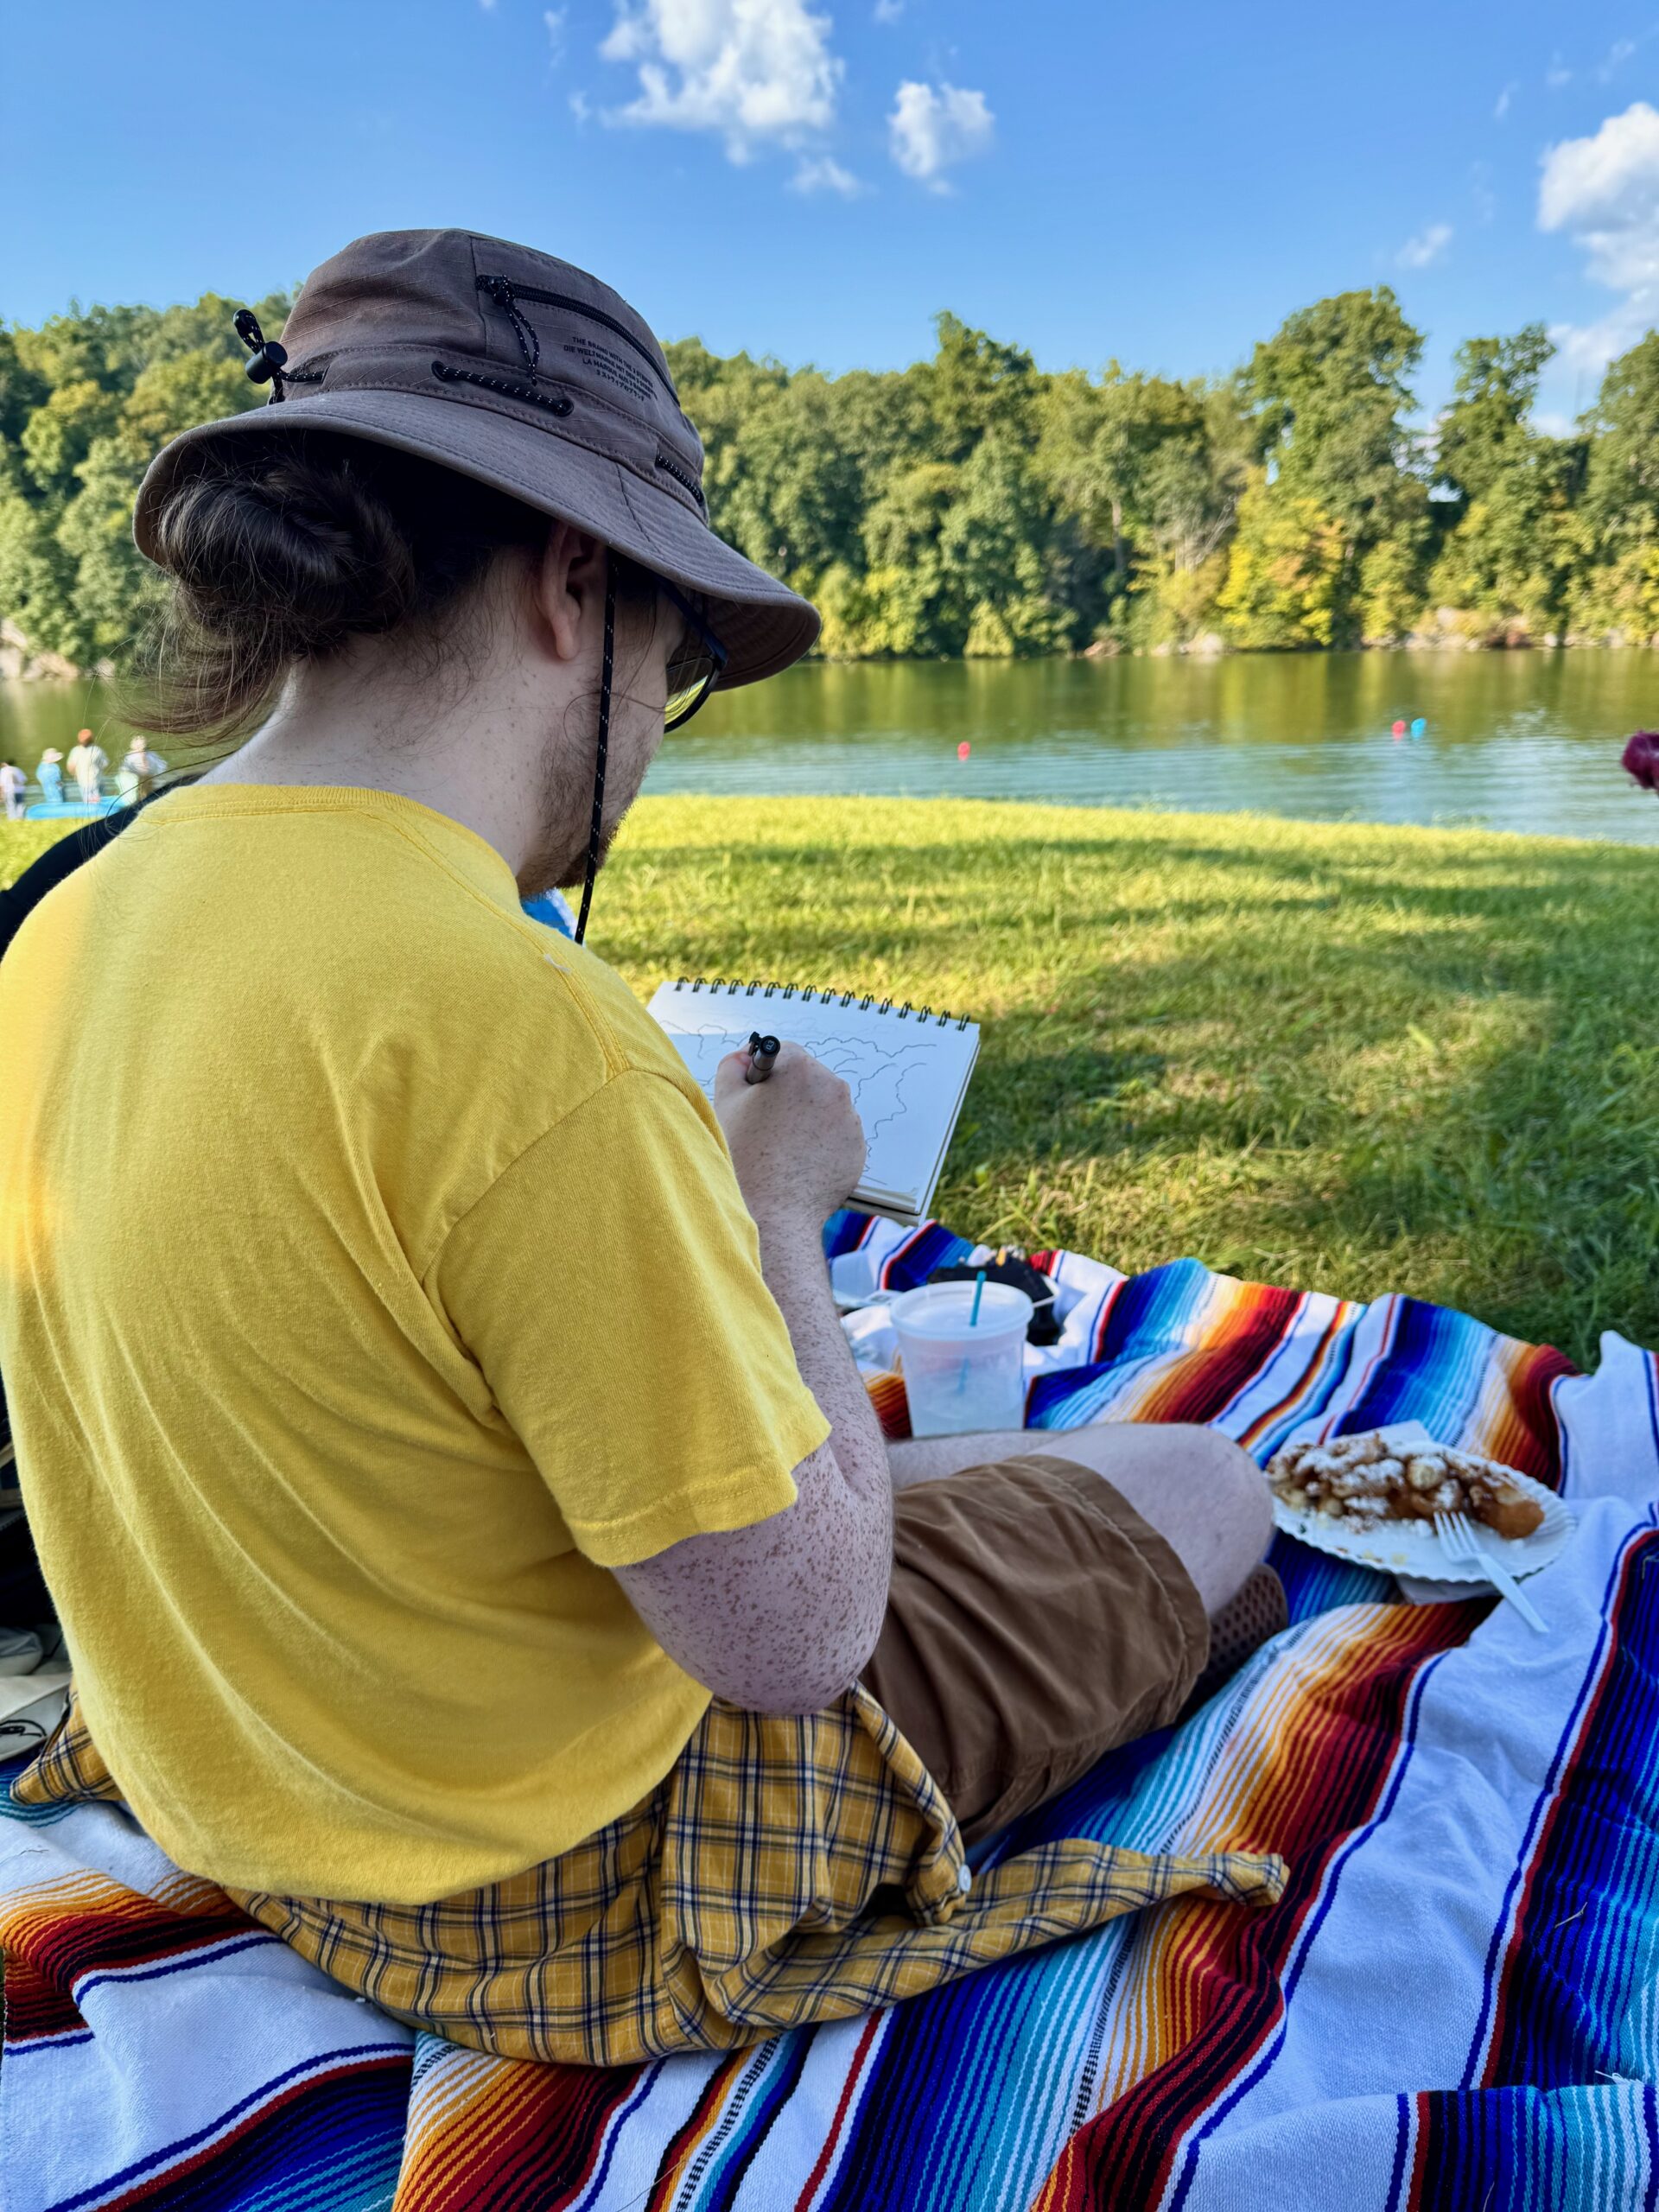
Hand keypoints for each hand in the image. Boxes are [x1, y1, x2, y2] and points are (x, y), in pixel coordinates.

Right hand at [714, 1040, 866, 1231]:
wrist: (772, 1212)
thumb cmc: (745, 1157)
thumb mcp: (726, 1101)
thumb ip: (734, 1066)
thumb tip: (746, 1056)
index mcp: (800, 1069)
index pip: (783, 1053)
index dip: (766, 1074)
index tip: (758, 1095)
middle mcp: (832, 1088)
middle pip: (808, 1079)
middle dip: (789, 1095)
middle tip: (767, 1126)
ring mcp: (850, 1119)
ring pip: (824, 1108)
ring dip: (807, 1118)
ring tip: (783, 1148)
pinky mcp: (857, 1148)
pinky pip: (836, 1135)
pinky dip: (821, 1143)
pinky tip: (800, 1162)